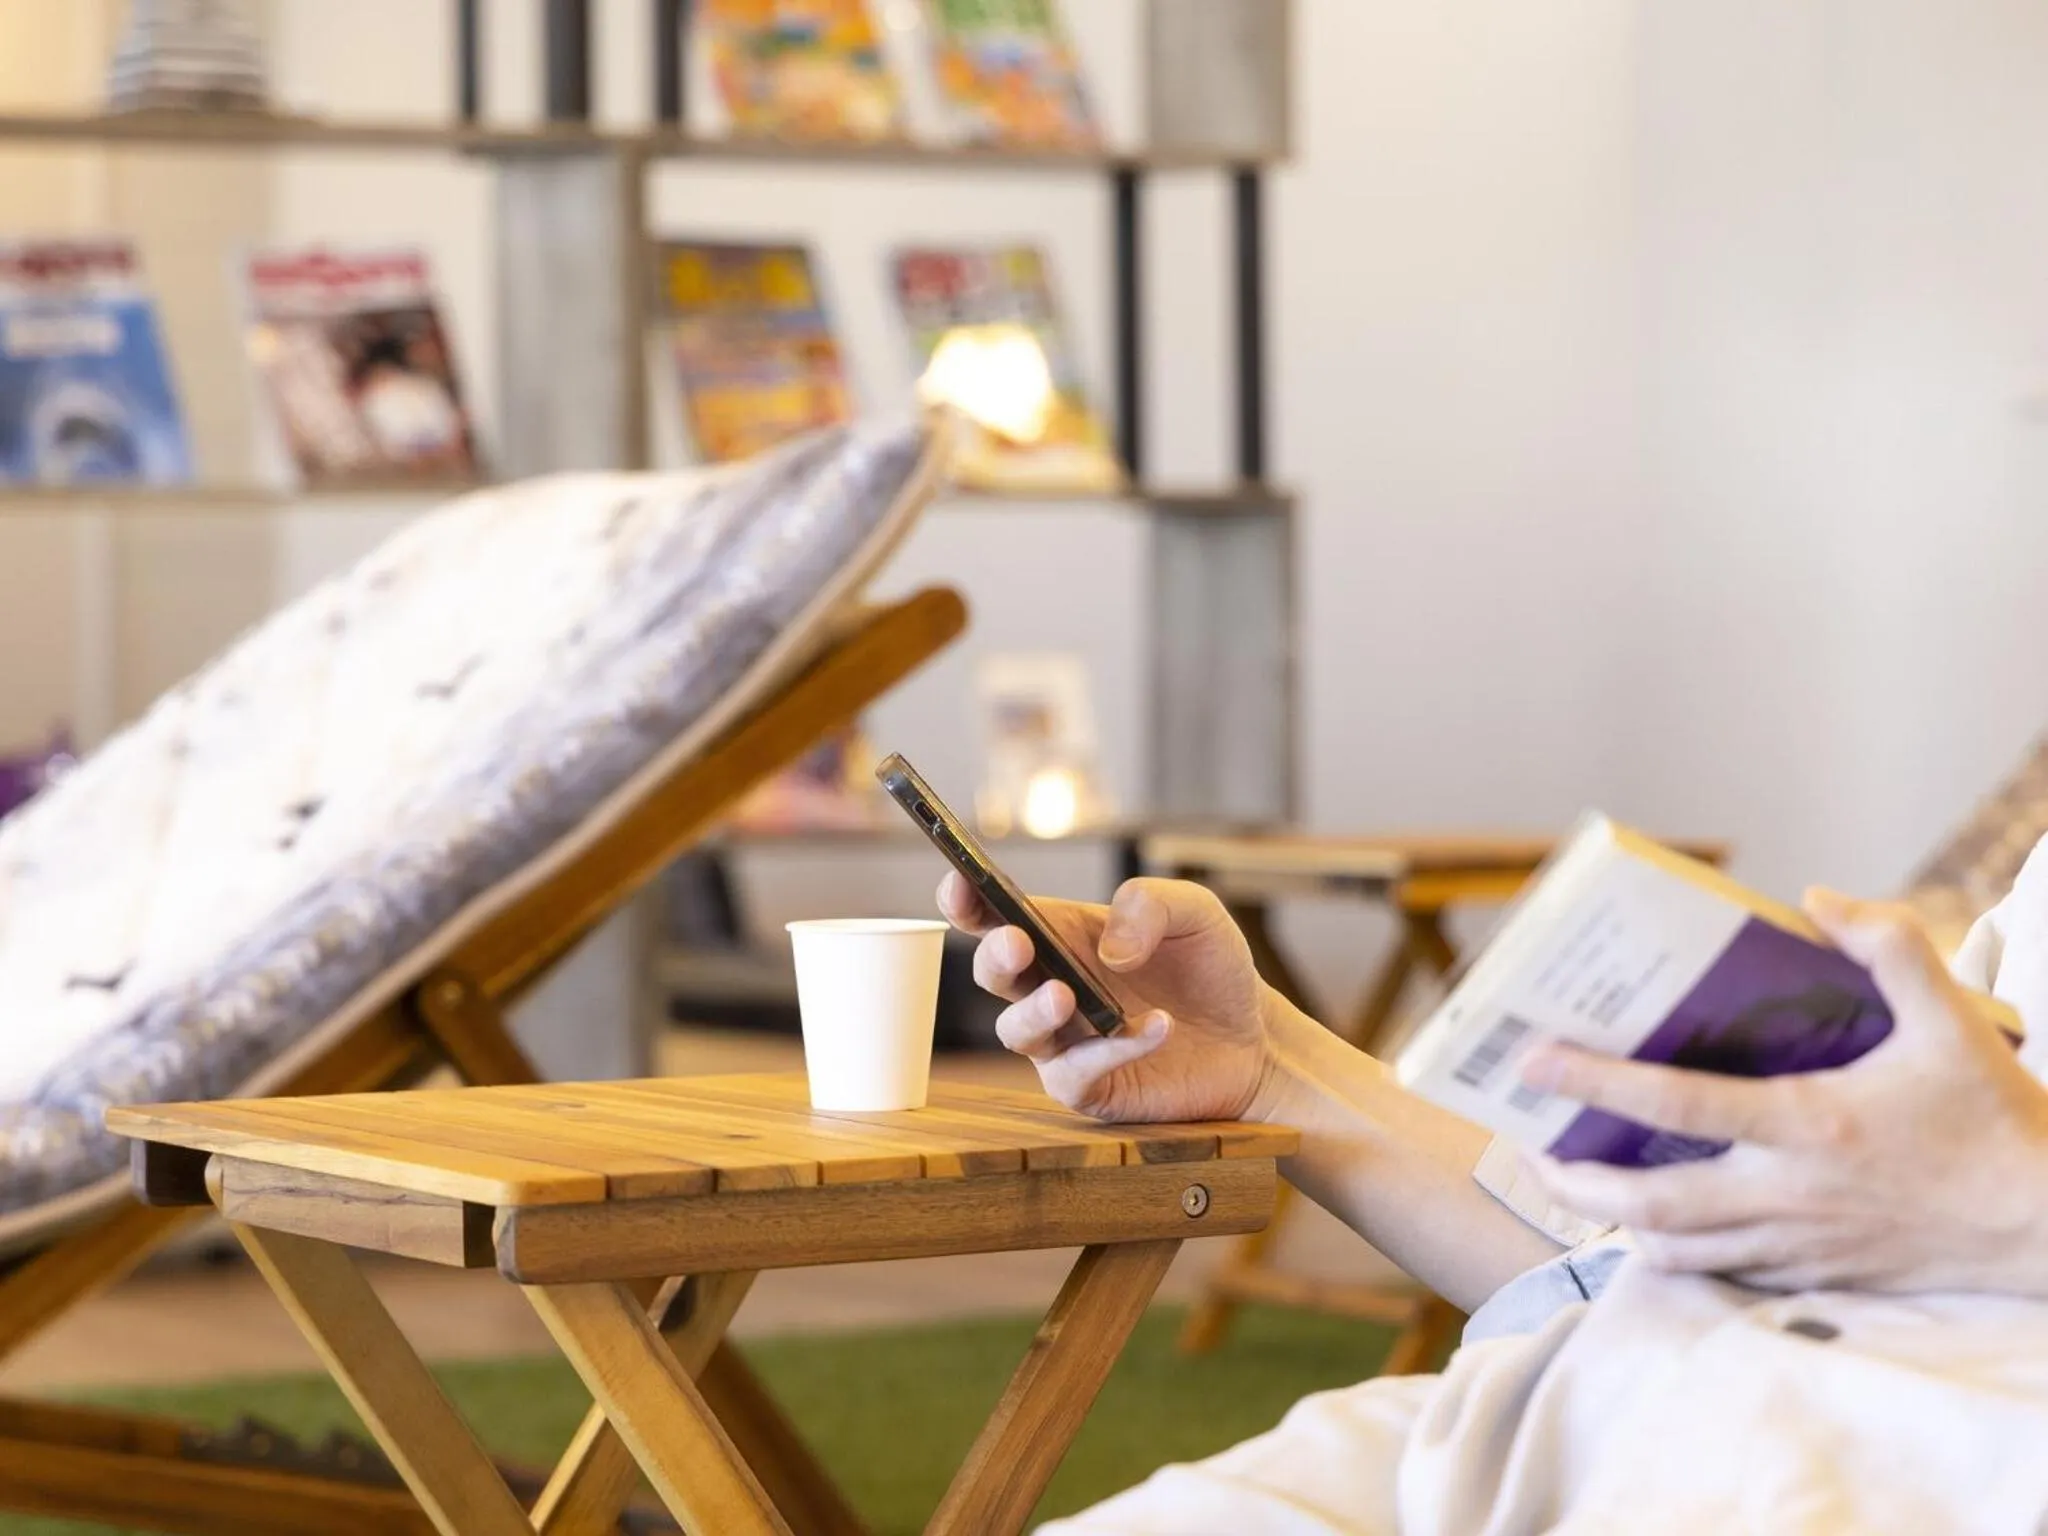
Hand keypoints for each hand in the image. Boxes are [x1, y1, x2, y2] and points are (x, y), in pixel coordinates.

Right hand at [936, 873, 1282, 1123]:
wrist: (1254, 1039)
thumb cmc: (1212, 969)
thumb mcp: (1196, 913)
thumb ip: (1151, 905)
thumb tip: (1109, 950)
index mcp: (1061, 934)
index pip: (996, 914)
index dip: (966, 899)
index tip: (957, 883)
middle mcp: (1051, 985)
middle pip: (993, 972)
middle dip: (995, 957)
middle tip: (1018, 944)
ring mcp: (1064, 1041)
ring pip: (1016, 1031)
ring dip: (1035, 1011)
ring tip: (1069, 996)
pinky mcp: (1089, 1087)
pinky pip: (1076, 1073)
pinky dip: (1111, 1049)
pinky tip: (1157, 1027)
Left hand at [1520, 890, 2047, 1293]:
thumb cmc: (1996, 1120)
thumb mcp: (1955, 1022)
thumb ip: (1892, 949)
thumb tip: (1820, 899)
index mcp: (1808, 1123)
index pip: (1675, 1104)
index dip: (1595, 1082)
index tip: (1533, 1060)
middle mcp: (1788, 1193)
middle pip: (1648, 1201)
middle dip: (1571, 1182)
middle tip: (1524, 1149)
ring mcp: (1796, 1243)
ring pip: (1672, 1249)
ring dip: (1609, 1221)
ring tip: (1567, 1183)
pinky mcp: (1811, 1275)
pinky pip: (1716, 1272)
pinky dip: (1668, 1250)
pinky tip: (1647, 1222)